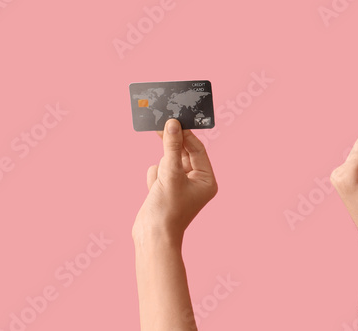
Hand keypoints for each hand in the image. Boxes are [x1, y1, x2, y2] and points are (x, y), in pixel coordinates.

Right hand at [133, 119, 217, 244]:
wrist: (151, 238)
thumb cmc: (167, 209)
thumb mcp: (170, 173)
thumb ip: (171, 147)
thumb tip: (173, 124)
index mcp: (207, 180)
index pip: (197, 150)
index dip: (185, 134)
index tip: (173, 119)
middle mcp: (196, 183)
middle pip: (183, 154)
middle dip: (171, 150)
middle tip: (160, 126)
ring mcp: (180, 186)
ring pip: (168, 162)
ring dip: (161, 169)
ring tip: (161, 185)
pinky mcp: (166, 190)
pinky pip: (158, 173)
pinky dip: (154, 179)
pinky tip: (154, 192)